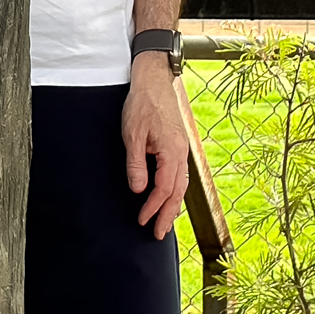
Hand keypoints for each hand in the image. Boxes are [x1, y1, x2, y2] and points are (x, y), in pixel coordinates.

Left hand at [123, 52, 189, 239]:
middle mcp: (182, 154)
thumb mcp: (132, 134)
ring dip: (172, 205)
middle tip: (158, 234)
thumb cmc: (143, 104)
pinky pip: (180, 174)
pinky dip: (174, 190)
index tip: (142, 220)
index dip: (153, 207)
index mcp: (172, 152)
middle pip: (177, 192)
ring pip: (181, 185)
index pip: (164, 189)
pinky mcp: (178, 145)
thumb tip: (138, 190)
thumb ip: (136, 163)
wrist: (155, 79)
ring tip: (164, 222)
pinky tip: (169, 196)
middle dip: (167, 215)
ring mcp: (182, 150)